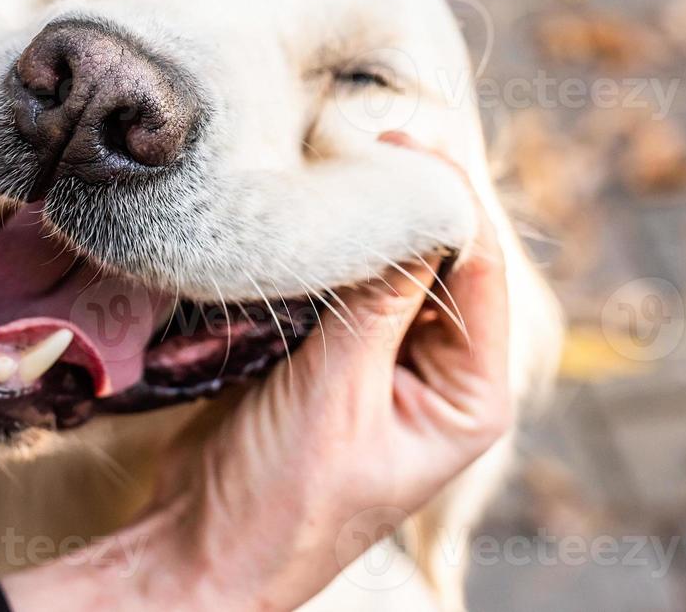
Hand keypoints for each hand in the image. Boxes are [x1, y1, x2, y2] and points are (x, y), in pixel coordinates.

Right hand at [2, 138, 511, 610]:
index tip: (408, 142)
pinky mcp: (333, 353)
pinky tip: (310, 209)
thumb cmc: (283, 500)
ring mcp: (385, 361)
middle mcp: (439, 374)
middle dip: (411, 201)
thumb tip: (417, 200)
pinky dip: (331, 245)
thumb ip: (378, 298)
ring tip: (341, 159)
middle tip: (371, 136)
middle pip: (444, 260)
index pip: (481, 273)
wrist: (203, 548)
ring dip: (368, 218)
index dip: (451, 201)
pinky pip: (346, 281)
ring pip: (393, 263)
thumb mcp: (337, 393)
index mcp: (469, 397)